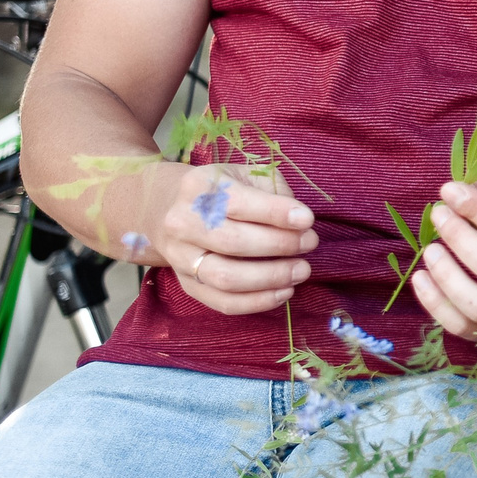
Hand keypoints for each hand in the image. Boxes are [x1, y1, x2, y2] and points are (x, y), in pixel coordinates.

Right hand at [141, 161, 315, 316]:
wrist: (167, 209)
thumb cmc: (218, 190)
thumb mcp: (242, 175)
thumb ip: (271, 190)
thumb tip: (298, 220)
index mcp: (198, 188)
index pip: (238, 203)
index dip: (276, 213)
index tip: (307, 220)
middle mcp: (182, 224)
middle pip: (234, 243)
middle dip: (280, 245)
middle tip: (309, 243)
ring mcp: (181, 258)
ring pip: (227, 278)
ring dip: (272, 278)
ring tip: (301, 270)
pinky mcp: (187, 284)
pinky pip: (223, 302)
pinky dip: (258, 302)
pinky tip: (284, 292)